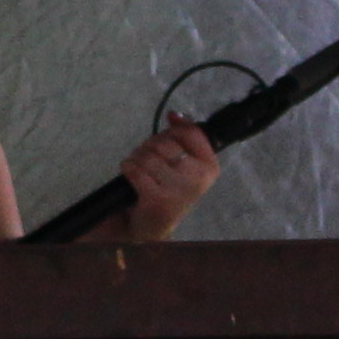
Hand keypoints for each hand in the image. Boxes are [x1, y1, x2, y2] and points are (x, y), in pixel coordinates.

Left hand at [113, 116, 218, 241]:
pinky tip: (132, 175)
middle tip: (149, 159)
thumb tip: (174, 115)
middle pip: (166, 142)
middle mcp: (198, 180)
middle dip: (151, 146)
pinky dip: (128, 168)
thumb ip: (183, 136)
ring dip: (137, 158)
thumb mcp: (183, 162)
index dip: (173, 130)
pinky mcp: (157, 200)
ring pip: (148, 156)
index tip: (167, 136)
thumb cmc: (168, 187)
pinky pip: (135, 169)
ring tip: (141, 169)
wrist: (153, 224)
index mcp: (210, 168)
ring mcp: (178, 191)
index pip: (192, 133)